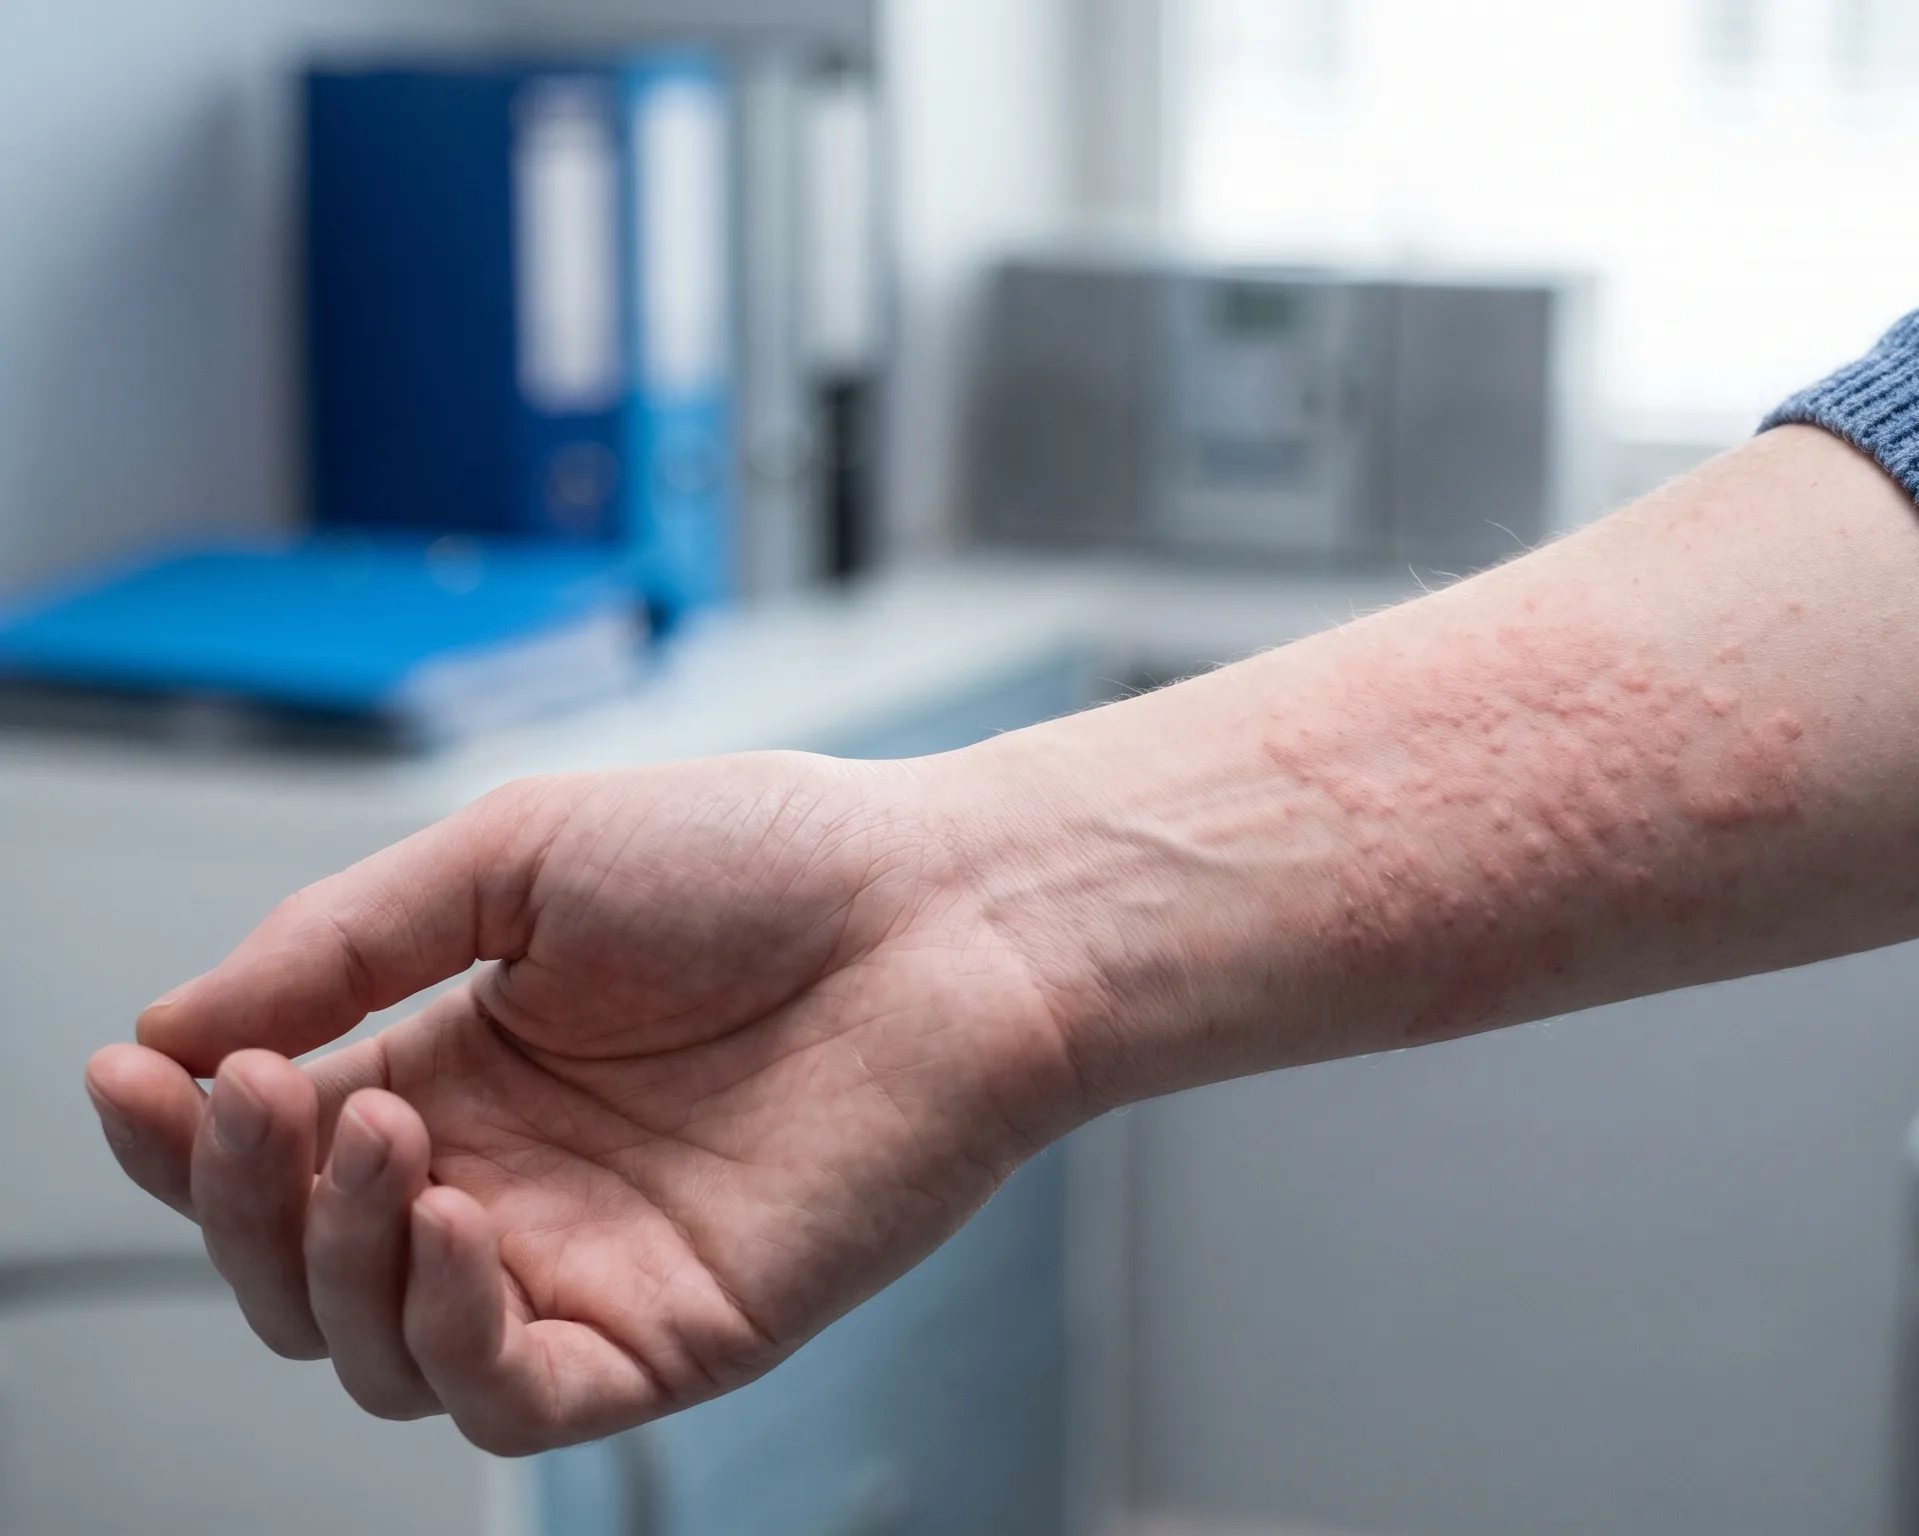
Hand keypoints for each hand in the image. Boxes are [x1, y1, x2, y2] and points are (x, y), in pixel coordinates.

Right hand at [81, 752, 1083, 1454]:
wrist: (951, 911)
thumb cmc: (775, 862)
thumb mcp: (517, 857)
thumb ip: (342, 944)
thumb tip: (171, 1030)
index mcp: (462, 1073)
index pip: (269, 1153)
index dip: (177, 1134)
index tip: (135, 1073)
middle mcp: (511, 1184)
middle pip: (297, 1272)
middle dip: (237, 1200)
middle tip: (259, 1097)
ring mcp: (589, 1269)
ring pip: (379, 1353)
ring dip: (335, 1259)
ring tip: (380, 1129)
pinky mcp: (674, 1333)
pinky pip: (512, 1397)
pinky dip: (450, 1332)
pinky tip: (460, 1223)